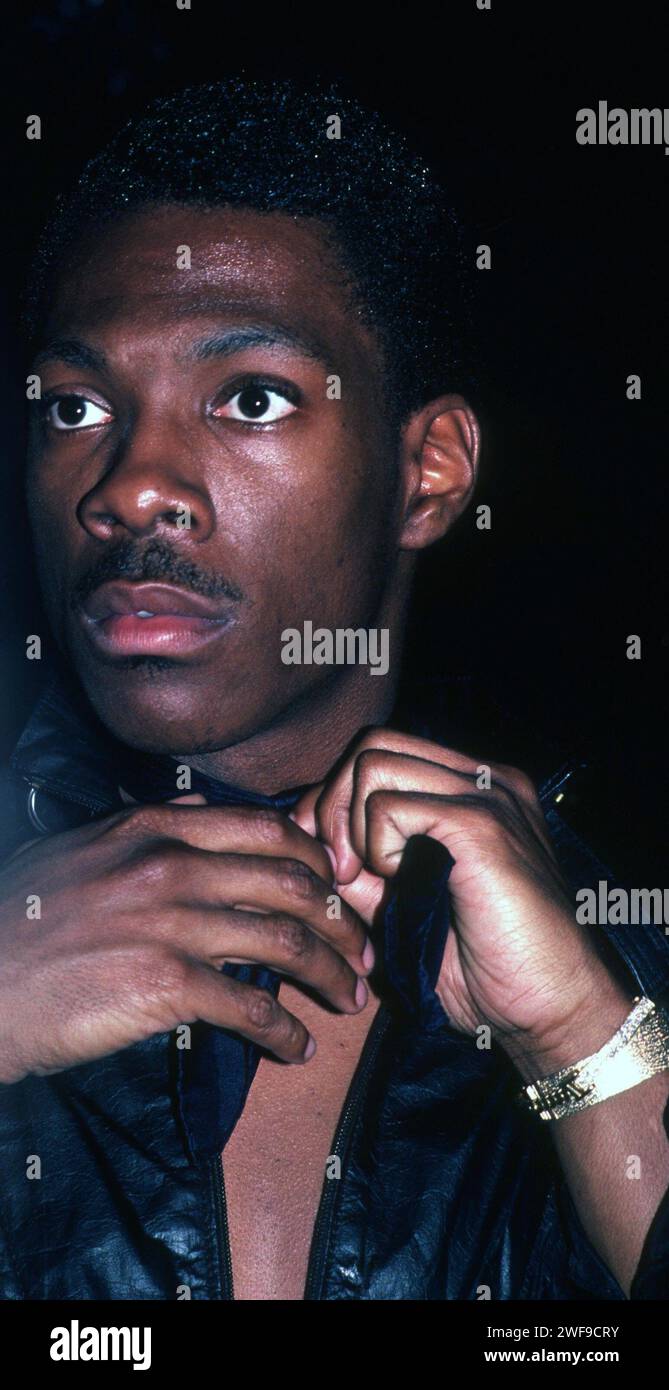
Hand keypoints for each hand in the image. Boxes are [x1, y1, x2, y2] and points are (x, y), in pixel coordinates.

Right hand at [0, 801, 371, 1082]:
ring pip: (287, 942)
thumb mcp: (80, 847)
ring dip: (332, 975)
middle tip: (362, 950)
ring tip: (349, 1000)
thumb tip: (199, 806)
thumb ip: (147, 823)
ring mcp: (171, 923)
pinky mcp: (164, 985)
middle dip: (343, 920)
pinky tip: (296, 1049)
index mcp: (154, 828)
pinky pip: (251, 1008)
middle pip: (293, 883)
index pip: (267, 829)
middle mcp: (171, 865)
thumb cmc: (22, 919)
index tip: (339, 888)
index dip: (319, 860)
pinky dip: (286, 1033)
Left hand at [291, 728, 629, 1063]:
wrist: (554, 1008)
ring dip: (353, 825)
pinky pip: (387, 805)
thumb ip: (366, 872)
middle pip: (372, 744)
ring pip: (373, 763)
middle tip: (342, 871)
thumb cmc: (488, 969)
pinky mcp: (480, 824)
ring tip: (373, 878)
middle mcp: (485, 780)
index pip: (382, 754)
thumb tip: (312, 845)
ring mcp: (487, 795)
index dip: (336, 801)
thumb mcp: (408, 910)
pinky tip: (402, 882)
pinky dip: (376, 846)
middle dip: (334, 805)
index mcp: (474, 793)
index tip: (330, 863)